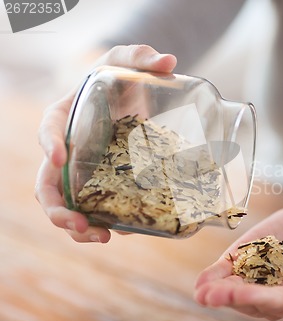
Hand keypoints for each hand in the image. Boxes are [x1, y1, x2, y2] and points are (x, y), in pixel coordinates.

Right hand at [35, 45, 176, 242]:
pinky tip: (127, 230)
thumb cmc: (120, 77)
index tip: (59, 158)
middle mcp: (68, 149)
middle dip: (58, 208)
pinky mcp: (103, 184)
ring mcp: (84, 171)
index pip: (49, 129)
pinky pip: (96, 208)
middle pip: (48, 184)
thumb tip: (170, 61)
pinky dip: (105, 223)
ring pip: (69, 205)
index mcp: (65, 116)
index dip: (49, 144)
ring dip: (78, 228)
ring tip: (102, 238)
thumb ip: (143, 57)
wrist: (129, 95)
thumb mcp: (127, 61)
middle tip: (79, 223)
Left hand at [194, 207, 282, 319]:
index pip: (274, 302)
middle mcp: (273, 293)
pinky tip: (201, 282)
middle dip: (230, 297)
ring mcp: (256, 279)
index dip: (257, 298)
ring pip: (235, 289)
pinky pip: (227, 272)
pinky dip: (213, 277)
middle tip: (211, 296)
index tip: (241, 294)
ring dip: (217, 291)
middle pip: (250, 299)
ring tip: (202, 292)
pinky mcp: (244, 262)